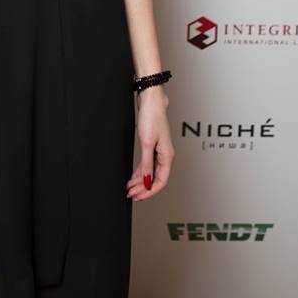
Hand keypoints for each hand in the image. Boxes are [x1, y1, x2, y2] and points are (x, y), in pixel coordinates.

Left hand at [126, 87, 173, 201]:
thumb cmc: (152, 117)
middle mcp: (165, 155)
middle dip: (143, 188)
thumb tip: (146, 182)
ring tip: (129, 188)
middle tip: (130, 194)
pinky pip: (148, 164)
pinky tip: (133, 176)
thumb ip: (146, 164)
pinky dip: (140, 172)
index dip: (149, 191)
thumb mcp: (147, 142)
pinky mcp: (153, 146)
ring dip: (140, 181)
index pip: (161, 181)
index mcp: (167, 156)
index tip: (138, 197)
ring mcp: (159, 151)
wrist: (151, 100)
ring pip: (151, 172)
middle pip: (156, 178)